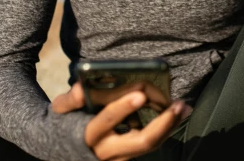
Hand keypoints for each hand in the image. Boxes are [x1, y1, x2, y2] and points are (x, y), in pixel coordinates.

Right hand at [51, 81, 192, 160]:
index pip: (106, 121)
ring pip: (149, 146)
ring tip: (183, 107)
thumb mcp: (60, 111)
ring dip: (170, 126)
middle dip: (162, 124)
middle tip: (177, 104)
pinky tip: (177, 114)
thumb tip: (80, 89)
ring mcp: (119, 158)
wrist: (60, 150)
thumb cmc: (64, 123)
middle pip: (139, 142)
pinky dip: (165, 130)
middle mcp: (106, 152)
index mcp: (86, 136)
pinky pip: (150, 145)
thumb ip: (68, 100)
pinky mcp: (127, 158)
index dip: (122, 108)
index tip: (140, 93)